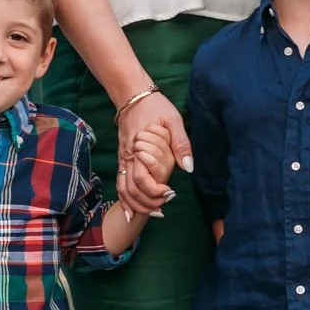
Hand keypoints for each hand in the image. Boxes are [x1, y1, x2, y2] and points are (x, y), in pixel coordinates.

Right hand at [117, 91, 191, 214]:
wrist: (133, 95)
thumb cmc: (155, 107)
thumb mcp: (174, 120)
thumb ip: (181, 144)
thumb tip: (188, 168)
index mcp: (140, 148)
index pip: (142, 179)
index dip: (155, 191)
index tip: (170, 193)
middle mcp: (128, 156)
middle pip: (131, 189)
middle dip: (147, 203)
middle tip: (164, 208)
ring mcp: (123, 158)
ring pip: (123, 189)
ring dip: (136, 205)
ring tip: (153, 213)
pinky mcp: (122, 158)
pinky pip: (120, 182)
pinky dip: (125, 199)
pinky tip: (132, 212)